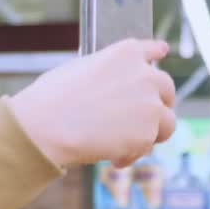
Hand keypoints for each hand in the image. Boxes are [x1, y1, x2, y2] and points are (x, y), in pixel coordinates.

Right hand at [10, 39, 176, 168]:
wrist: (42, 127)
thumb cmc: (48, 101)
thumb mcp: (77, 71)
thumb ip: (106, 74)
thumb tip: (110, 88)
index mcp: (126, 54)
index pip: (153, 50)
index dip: (157, 54)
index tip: (161, 53)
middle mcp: (145, 75)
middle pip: (166, 90)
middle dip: (156, 105)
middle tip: (140, 121)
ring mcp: (149, 105)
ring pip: (166, 123)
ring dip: (149, 133)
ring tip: (124, 146)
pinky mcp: (146, 134)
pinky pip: (146, 148)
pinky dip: (130, 155)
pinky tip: (112, 158)